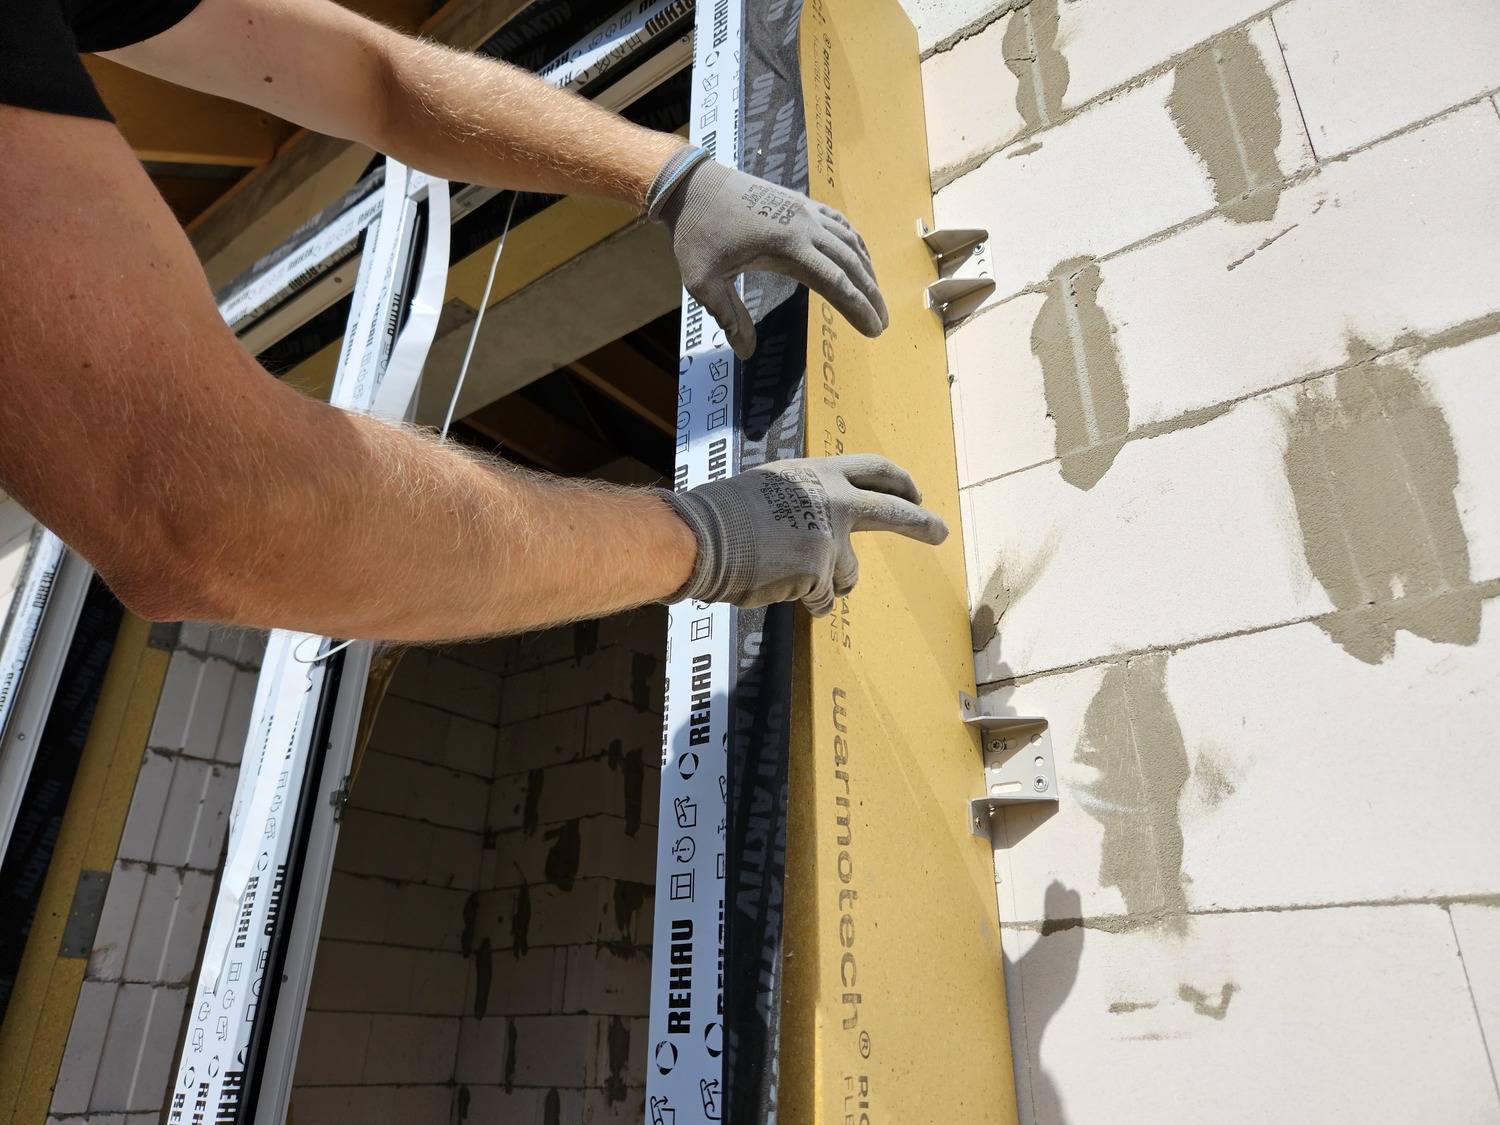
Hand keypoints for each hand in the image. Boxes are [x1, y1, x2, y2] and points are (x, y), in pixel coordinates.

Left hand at [646, 147, 888, 358]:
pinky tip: (860, 259)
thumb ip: (729, 318)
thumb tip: (746, 353)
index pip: (834, 283)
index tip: (873, 330)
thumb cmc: (694, 233)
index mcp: (786, 246)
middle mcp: (803, 225)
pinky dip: (855, 244)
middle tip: (882, 323)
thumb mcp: (703, 283)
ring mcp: (804, 210)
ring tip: (875, 297)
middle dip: (870, 295)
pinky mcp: (799, 202)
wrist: (691, 184)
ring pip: (850, 242)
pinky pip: (839, 224)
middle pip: (851, 264)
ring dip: (867, 271)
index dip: (857, 309)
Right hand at [656, 454, 947, 615]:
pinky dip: (804, 600)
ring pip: (848, 574)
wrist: (700, 538)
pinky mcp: (821, 574)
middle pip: (894, 512)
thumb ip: (805, 501)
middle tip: (940, 532)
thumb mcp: (771, 489)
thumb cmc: (722, 515)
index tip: (914, 493)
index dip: (898, 482)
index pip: (874, 469)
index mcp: (819, 473)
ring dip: (825, 582)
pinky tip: (774, 586)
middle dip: (921, 524)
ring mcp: (831, 539)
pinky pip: (822, 599)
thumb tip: (824, 528)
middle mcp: (834, 501)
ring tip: (785, 574)